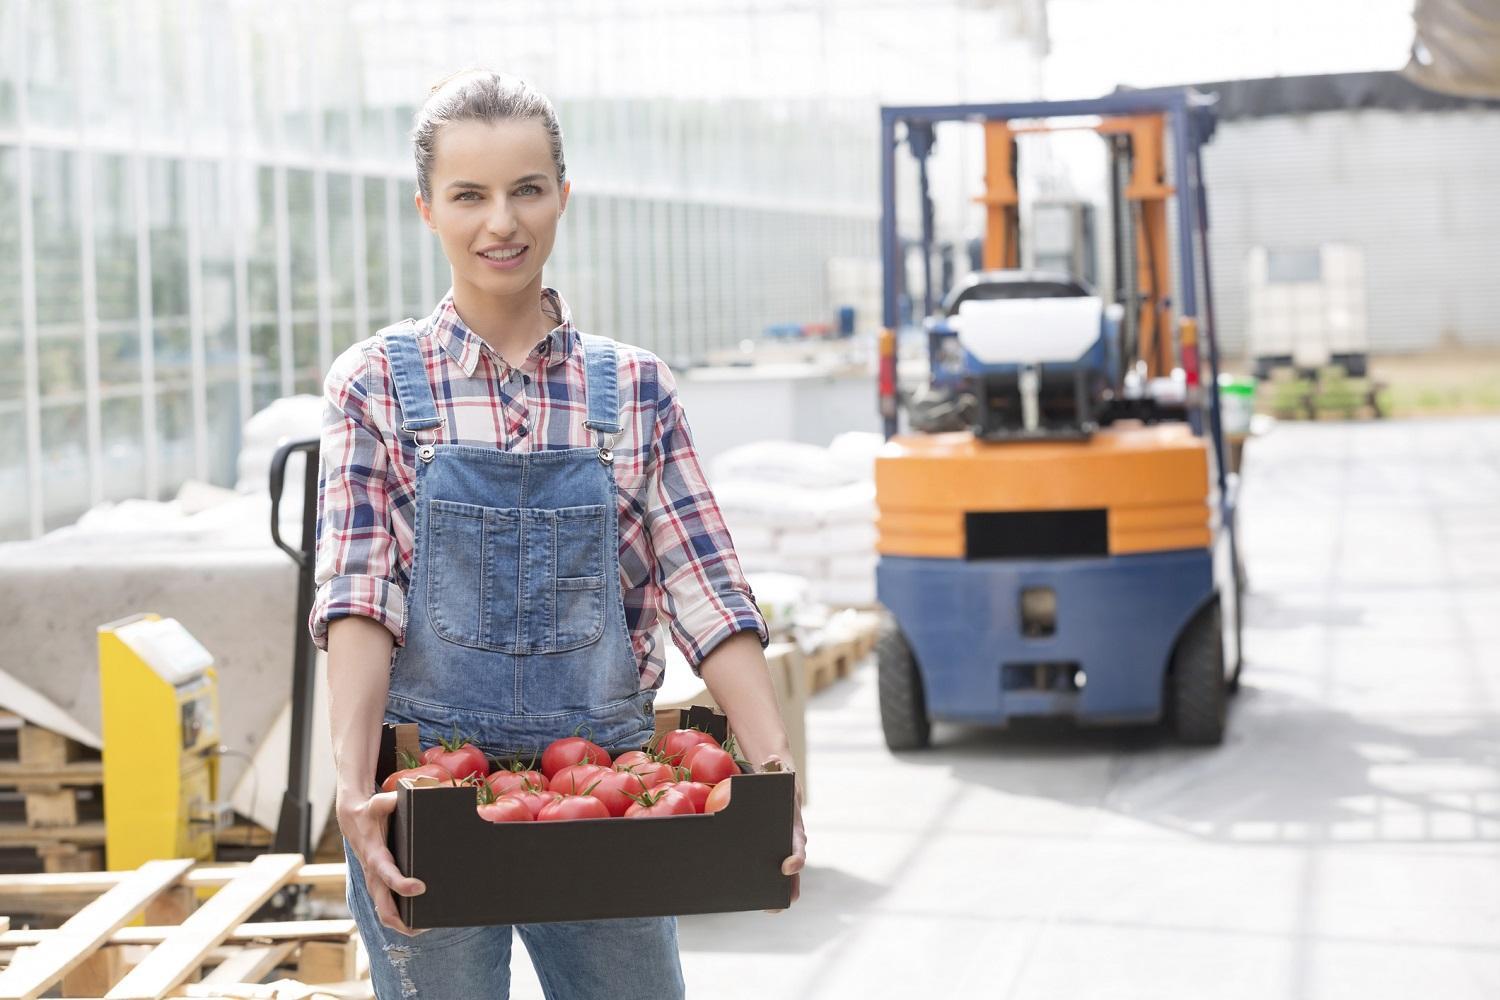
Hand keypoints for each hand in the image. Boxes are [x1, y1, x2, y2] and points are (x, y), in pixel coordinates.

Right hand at [338, 789, 426, 935]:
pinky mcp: (377, 883)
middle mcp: (373, 873)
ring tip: (425, 927)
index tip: (420, 888)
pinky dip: (399, 916)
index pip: (387, 875)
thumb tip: (407, 795)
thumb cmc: (369, 810)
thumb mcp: (379, 802)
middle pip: (383, 906)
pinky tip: (417, 918)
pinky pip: (386, 905)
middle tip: (426, 925)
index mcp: (375, 855)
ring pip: (383, 911)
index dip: (401, 884)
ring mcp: (374, 881)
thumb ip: (390, 800)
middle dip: (401, 921)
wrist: (351, 818)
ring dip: (401, 924)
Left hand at [761, 755, 804, 911]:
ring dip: (774, 896)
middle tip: (776, 906)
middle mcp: (791, 846)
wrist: (777, 791)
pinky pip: (765, 875)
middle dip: (787, 890)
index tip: (787, 867)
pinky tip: (741, 896)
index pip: (799, 847)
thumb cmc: (776, 783)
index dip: (796, 859)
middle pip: (792, 874)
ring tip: (762, 909)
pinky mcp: (768, 858)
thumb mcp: (777, 773)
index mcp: (794, 830)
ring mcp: (780, 854)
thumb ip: (775, 766)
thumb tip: (772, 759)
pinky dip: (758, 886)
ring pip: (781, 881)